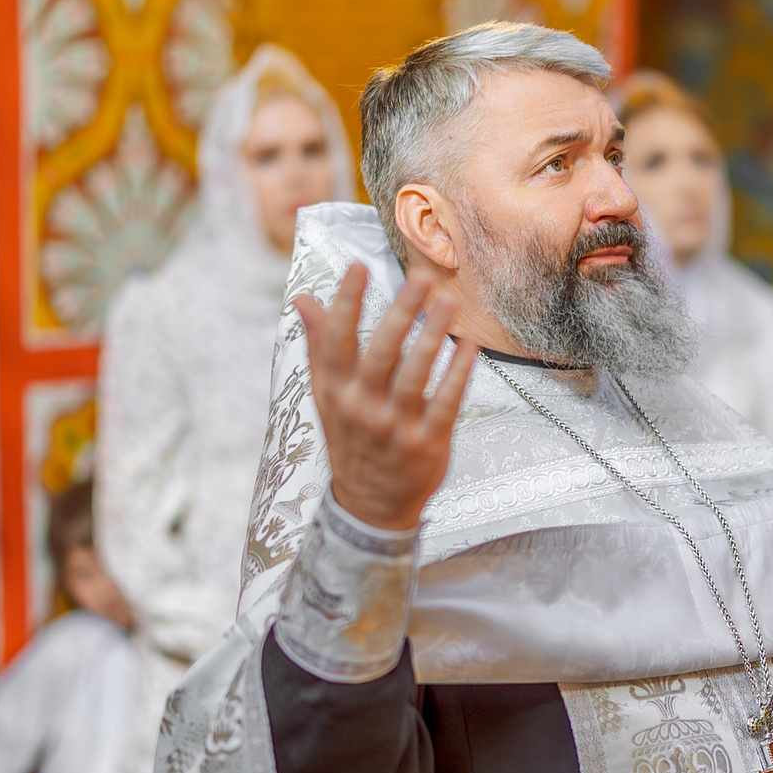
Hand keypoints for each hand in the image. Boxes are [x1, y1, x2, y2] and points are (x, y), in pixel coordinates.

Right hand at [292, 268, 481, 531]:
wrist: (370, 506)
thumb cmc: (351, 439)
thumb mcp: (328, 397)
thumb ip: (320, 346)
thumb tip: (304, 299)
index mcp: (336, 392)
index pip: (338, 341)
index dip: (347, 303)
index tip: (358, 266)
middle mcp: (362, 408)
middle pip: (381, 353)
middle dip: (401, 312)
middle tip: (421, 275)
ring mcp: (394, 427)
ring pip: (415, 375)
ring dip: (434, 335)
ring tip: (450, 301)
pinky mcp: (426, 444)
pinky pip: (445, 403)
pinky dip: (458, 373)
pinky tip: (469, 345)